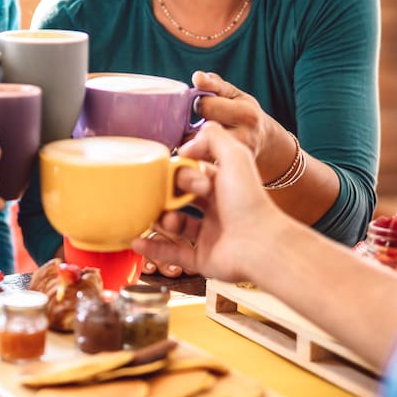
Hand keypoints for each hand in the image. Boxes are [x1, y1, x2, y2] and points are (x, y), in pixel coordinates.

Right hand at [132, 122, 283, 282]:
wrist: (260, 243)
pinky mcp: (202, 258)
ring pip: (175, 224)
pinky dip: (153, 247)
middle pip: (180, 198)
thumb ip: (213, 138)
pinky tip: (136, 240)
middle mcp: (216, 209)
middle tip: (164, 196)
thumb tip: (186, 144)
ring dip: (161, 219)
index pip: (192, 174)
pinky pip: (173, 252)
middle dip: (167, 195)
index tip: (178, 172)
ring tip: (164, 219)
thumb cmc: (248, 200)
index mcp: (223, 186)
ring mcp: (209, 234)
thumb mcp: (235, 156)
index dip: (182, 172)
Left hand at [191, 70, 291, 179]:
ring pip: (200, 152)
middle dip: (192, 127)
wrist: (264, 142)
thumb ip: (214, 84)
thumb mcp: (234, 94)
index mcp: (246, 114)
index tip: (200, 106)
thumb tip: (197, 77)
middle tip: (196, 125)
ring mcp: (238, 157)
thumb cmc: (244, 113)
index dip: (198, 104)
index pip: (206, 106)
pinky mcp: (230, 171)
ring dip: (190, 146)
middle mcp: (245, 137)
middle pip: (201, 131)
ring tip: (194, 140)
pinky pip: (203, 167)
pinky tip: (196, 155)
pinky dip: (195, 161)